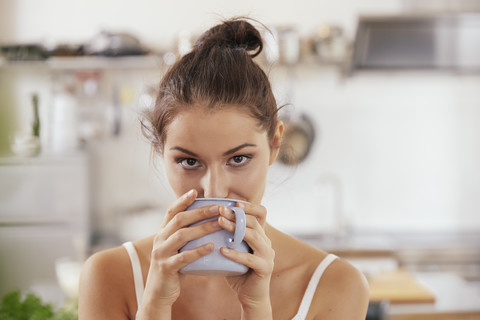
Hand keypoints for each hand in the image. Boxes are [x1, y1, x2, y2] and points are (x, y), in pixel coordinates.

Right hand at [139, 189, 221, 313]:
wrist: (159, 293)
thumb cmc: (173, 268)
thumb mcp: (175, 248)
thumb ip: (184, 235)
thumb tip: (206, 221)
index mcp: (162, 233)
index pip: (171, 211)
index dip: (182, 200)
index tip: (194, 191)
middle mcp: (160, 239)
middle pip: (179, 220)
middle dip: (199, 212)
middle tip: (217, 207)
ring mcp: (162, 253)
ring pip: (182, 235)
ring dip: (202, 228)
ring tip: (218, 224)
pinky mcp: (167, 267)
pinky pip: (183, 257)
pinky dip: (198, 251)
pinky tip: (211, 246)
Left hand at [218, 202, 273, 317]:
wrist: (251, 297)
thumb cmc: (238, 272)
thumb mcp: (233, 250)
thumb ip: (227, 237)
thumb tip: (206, 221)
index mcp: (260, 236)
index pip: (261, 214)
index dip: (250, 206)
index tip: (233, 202)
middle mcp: (266, 242)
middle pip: (254, 222)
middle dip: (236, 214)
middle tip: (220, 210)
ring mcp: (267, 255)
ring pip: (253, 236)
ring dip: (235, 228)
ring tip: (220, 223)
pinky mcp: (265, 268)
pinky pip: (249, 258)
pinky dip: (235, 253)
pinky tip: (222, 251)